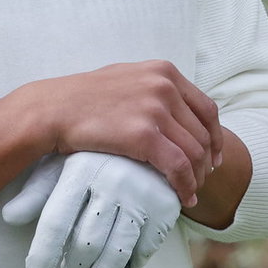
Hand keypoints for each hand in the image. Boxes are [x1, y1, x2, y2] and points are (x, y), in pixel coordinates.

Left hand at [2, 152, 179, 267]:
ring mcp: (141, 196)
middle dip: (74, 265)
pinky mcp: (165, 208)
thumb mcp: (62, 163)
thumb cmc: (93, 153)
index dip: (44, 252)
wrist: (149, 132)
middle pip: (87, 242)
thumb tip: (9, 217)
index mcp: (79, 170)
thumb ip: (37, 192)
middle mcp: (111, 183)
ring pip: (117, 252)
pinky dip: (130, 265)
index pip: (56, 221)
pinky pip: (145, 249)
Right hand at [19, 60, 218, 206]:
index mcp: (163, 71)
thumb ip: (153, 86)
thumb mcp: (125, 77)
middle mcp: (164, 87)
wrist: (52, 109)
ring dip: (196, 178)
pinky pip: (178, 167)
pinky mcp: (143, 135)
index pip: (207, 109)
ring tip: (189, 191)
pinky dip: (185, 185)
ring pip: (194, 152)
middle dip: (205, 162)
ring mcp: (155, 110)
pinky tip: (183, 196)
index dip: (215, 137)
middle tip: (199, 179)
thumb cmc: (82, 97)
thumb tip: (176, 107)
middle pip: (202, 133)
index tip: (212, 157)